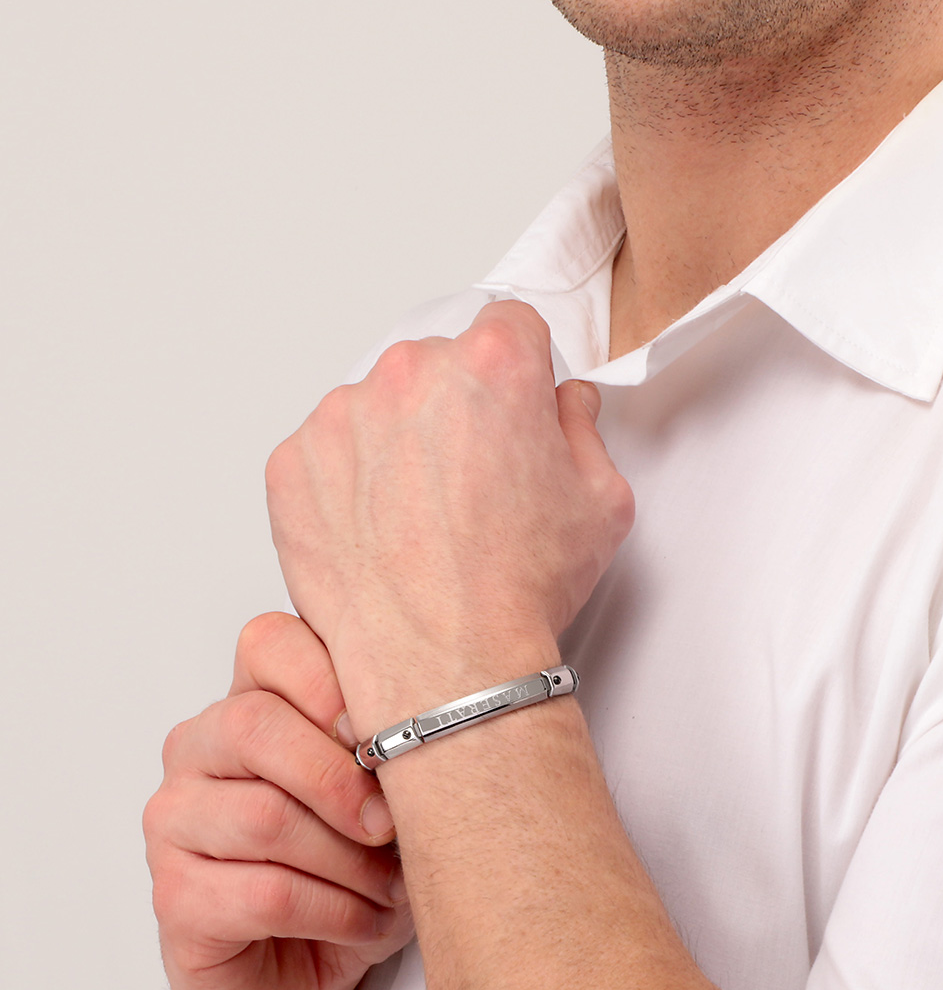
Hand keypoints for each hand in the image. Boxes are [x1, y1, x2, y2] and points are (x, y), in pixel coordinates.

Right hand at [146, 612, 412, 989]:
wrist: (314, 957)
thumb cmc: (357, 853)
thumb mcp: (389, 781)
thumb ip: (390, 732)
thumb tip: (437, 714)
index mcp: (250, 698)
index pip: (267, 643)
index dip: (328, 679)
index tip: (382, 728)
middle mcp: (198, 748)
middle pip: (254, 724)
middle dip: (341, 778)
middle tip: (392, 821)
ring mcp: (175, 821)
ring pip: (264, 816)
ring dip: (349, 859)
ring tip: (392, 882)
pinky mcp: (174, 897)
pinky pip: (264, 894)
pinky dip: (335, 910)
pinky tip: (366, 919)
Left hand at [264, 300, 634, 731]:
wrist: (444, 667)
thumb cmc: (518, 587)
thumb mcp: (603, 499)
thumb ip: (583, 426)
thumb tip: (563, 401)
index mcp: (494, 363)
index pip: (509, 323)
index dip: (521, 367)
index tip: (515, 405)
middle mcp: (411, 373)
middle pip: (440, 361)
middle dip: (458, 404)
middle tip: (473, 476)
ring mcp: (343, 416)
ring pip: (379, 404)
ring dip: (399, 439)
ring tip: (423, 513)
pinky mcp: (293, 463)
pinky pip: (328, 450)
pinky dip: (349, 480)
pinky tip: (382, 529)